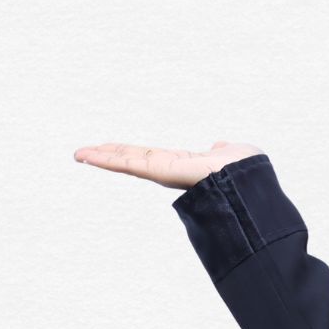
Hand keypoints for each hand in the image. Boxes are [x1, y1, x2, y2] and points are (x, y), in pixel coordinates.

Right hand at [73, 139, 264, 189]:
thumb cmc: (247, 173)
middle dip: (109, 156)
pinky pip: (131, 164)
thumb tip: (220, 145)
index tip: (112, 150)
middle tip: (83, 152)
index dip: (131, 154)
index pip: (151, 158)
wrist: (249, 183)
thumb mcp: (233, 155)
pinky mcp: (161, 172)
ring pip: (128, 163)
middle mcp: (171, 171)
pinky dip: (109, 159)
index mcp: (185, 165)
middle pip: (133, 160)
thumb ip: (223, 151)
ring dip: (102, 157)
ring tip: (79, 153)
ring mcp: (164, 173)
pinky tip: (88, 155)